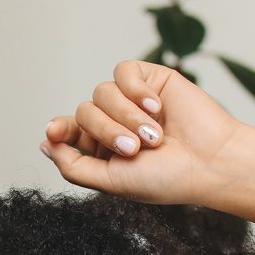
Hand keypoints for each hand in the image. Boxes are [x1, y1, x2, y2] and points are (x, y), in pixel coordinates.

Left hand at [42, 61, 245, 206]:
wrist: (210, 162)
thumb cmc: (166, 178)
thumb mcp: (111, 182)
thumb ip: (74, 166)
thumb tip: (45, 145)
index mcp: (101, 149)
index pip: (69, 131)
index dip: (60, 129)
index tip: (55, 131)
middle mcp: (113, 123)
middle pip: (84, 112)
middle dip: (106, 132)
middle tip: (134, 149)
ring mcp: (130, 101)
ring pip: (101, 93)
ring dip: (126, 116)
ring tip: (153, 136)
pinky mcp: (150, 80)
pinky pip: (123, 72)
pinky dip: (135, 89)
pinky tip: (155, 106)